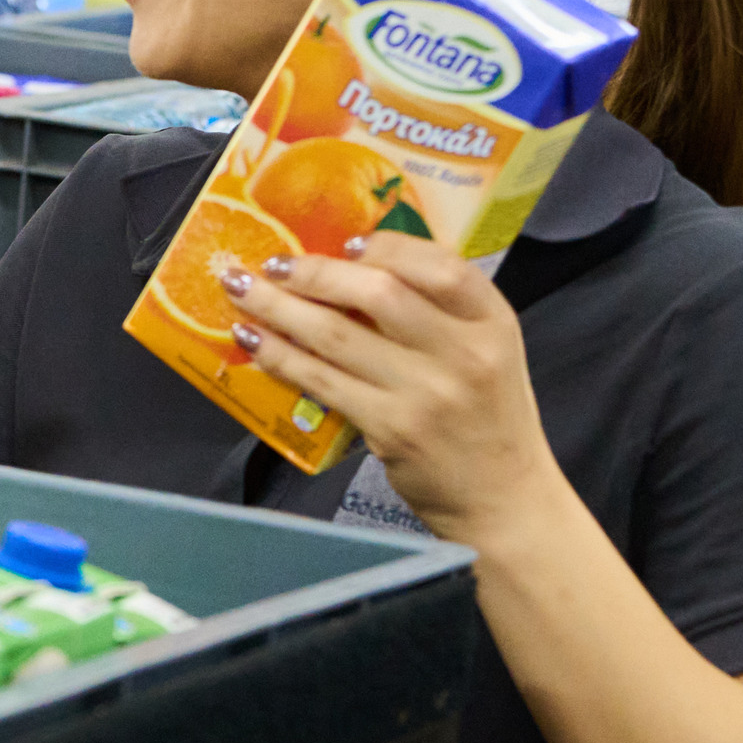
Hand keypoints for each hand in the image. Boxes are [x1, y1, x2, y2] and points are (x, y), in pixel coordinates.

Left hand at [223, 232, 563, 542]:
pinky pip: (321, 381)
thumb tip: (350, 268)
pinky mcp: (392, 429)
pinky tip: (253, 341)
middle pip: (379, 292)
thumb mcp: (486, 353)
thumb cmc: (487, 418)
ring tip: (240, 289)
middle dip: (315, 272)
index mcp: (493, 322)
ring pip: (337, 334)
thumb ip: (437, 313)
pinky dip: (280, 356)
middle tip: (273, 262)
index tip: (344, 242)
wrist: (503, 499)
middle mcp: (465, 353)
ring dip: (278, 307)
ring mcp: (427, 393)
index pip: (442, 265)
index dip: (387, 246)